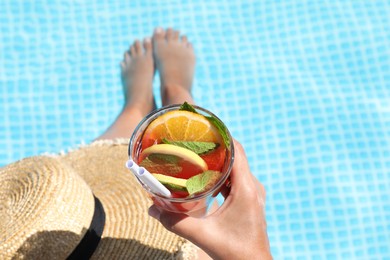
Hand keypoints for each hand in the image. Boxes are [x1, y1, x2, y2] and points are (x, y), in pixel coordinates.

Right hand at [149, 140, 271, 259]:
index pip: (237, 150)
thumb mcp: (203, 235)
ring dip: (218, 161)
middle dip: (215, 147)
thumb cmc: (235, 252)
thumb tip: (152, 208)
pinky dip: (221, 174)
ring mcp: (252, 193)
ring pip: (235, 167)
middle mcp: (253, 186)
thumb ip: (176, 221)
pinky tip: (204, 178)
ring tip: (196, 156)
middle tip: (192, 142)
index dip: (222, 136)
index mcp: (246, 188)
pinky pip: (235, 179)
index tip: (203, 129)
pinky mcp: (249, 200)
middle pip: (235, 155)